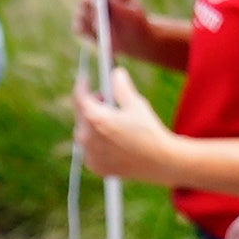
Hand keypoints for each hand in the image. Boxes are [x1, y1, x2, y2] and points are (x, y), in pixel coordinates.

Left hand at [64, 60, 193, 187]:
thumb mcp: (135, 104)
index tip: (84, 79)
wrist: (158, 161)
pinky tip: (109, 137)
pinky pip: (89, 149)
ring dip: (91, 123)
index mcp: (95, 119)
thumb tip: (115, 73)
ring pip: (83, 132)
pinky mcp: (95, 166)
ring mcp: (89, 154)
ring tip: (109, 118)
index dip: (82, 85)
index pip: (79, 97)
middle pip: (80, 114)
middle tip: (104, 99)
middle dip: (90, 104)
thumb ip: (121, 87)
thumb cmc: (148, 131)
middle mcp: (87, 138)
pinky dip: (95, 141)